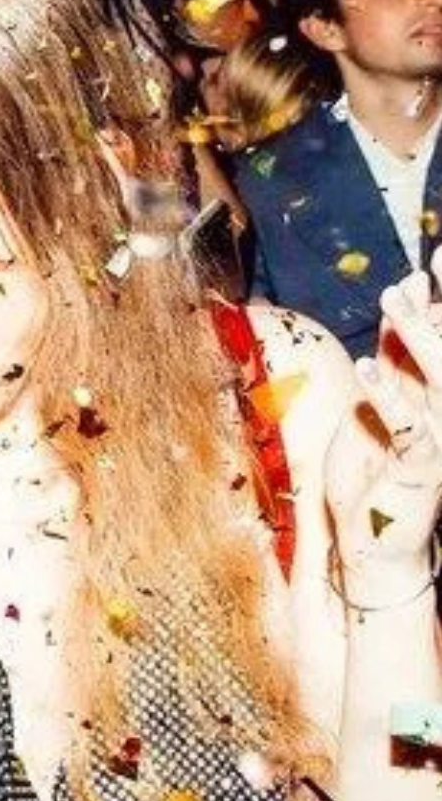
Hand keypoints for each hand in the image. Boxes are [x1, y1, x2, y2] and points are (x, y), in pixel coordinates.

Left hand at [325, 253, 441, 603]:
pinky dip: (388, 397)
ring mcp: (440, 443)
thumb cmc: (376, 465)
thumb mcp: (384, 396)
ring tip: (393, 301)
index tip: (436, 261)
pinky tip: (367, 368)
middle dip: (435, 315)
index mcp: (437, 396)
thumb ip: (395, 352)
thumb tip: (409, 292)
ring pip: (441, 384)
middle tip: (413, 274)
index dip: (439, 305)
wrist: (375, 539)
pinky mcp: (420, 470)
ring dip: (418, 340)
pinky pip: (409, 429)